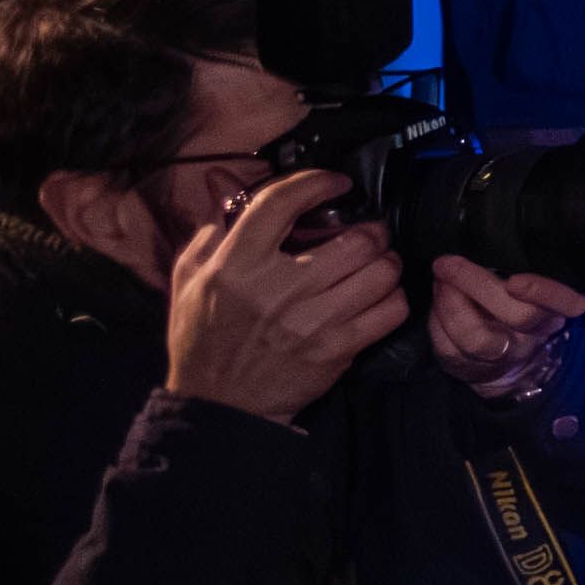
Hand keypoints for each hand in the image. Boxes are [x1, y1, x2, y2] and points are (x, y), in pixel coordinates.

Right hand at [162, 175, 411, 425]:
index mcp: (235, 266)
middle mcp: (277, 290)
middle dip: (371, 230)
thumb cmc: (204, 336)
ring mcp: (311, 322)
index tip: (336, 182)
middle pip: (354, 240)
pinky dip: (393, 298)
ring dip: (386, 262)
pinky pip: (390, 311)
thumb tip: (224, 180)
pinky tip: (380, 296)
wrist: (219, 404)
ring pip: (380, 272)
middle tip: (368, 233)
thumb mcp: (191, 277)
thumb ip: (212, 226)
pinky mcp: (336, 350)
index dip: (316, 182)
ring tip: (377, 263)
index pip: (281, 203)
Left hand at [424, 255, 584, 401]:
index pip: (562, 303)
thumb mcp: (529, 290)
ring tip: (438, 280)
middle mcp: (532, 337)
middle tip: (446, 263)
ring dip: (450, 305)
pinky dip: (437, 322)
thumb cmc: (516, 308)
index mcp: (553, 311)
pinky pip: (449, 348)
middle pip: (516, 317)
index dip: (542, 293)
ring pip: (476, 338)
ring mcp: (502, 357)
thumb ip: (519, 270)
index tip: (515, 281)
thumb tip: (488, 242)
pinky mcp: (470, 370)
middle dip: (476, 285)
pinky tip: (436, 302)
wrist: (508, 364)